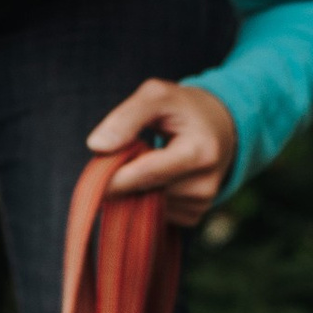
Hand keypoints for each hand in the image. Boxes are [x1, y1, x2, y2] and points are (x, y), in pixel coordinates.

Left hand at [87, 78, 239, 228]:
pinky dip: (146, 197)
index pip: (146, 173)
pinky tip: (156, 177)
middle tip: (116, 157)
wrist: (220, 129)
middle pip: (144, 192)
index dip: (113, 176)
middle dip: (122, 179)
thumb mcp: (157, 96)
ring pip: (146, 206)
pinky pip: (155, 214)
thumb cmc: (184, 108)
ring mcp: (202, 204)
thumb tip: (96, 146)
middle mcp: (205, 185)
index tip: (92, 174)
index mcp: (200, 152)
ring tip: (145, 161)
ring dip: (133, 188)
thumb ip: (126, 117)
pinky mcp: (194, 216)